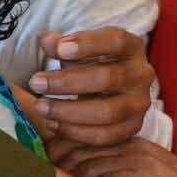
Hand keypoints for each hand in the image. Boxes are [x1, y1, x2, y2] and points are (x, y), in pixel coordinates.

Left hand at [27, 28, 154, 145]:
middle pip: (108, 78)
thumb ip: (61, 45)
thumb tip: (46, 41)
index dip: (89, 44)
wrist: (113, 91)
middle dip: (67, 82)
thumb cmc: (92, 64)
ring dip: (68, 111)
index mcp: (131, 47)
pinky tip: (52, 124)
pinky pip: (105, 136)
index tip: (60, 50)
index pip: (116, 41)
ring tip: (40, 107)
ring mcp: (139, 103)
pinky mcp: (132, 127)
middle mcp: (141, 75)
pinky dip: (76, 132)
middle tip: (35, 83)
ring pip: (107, 112)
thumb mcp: (78, 50)